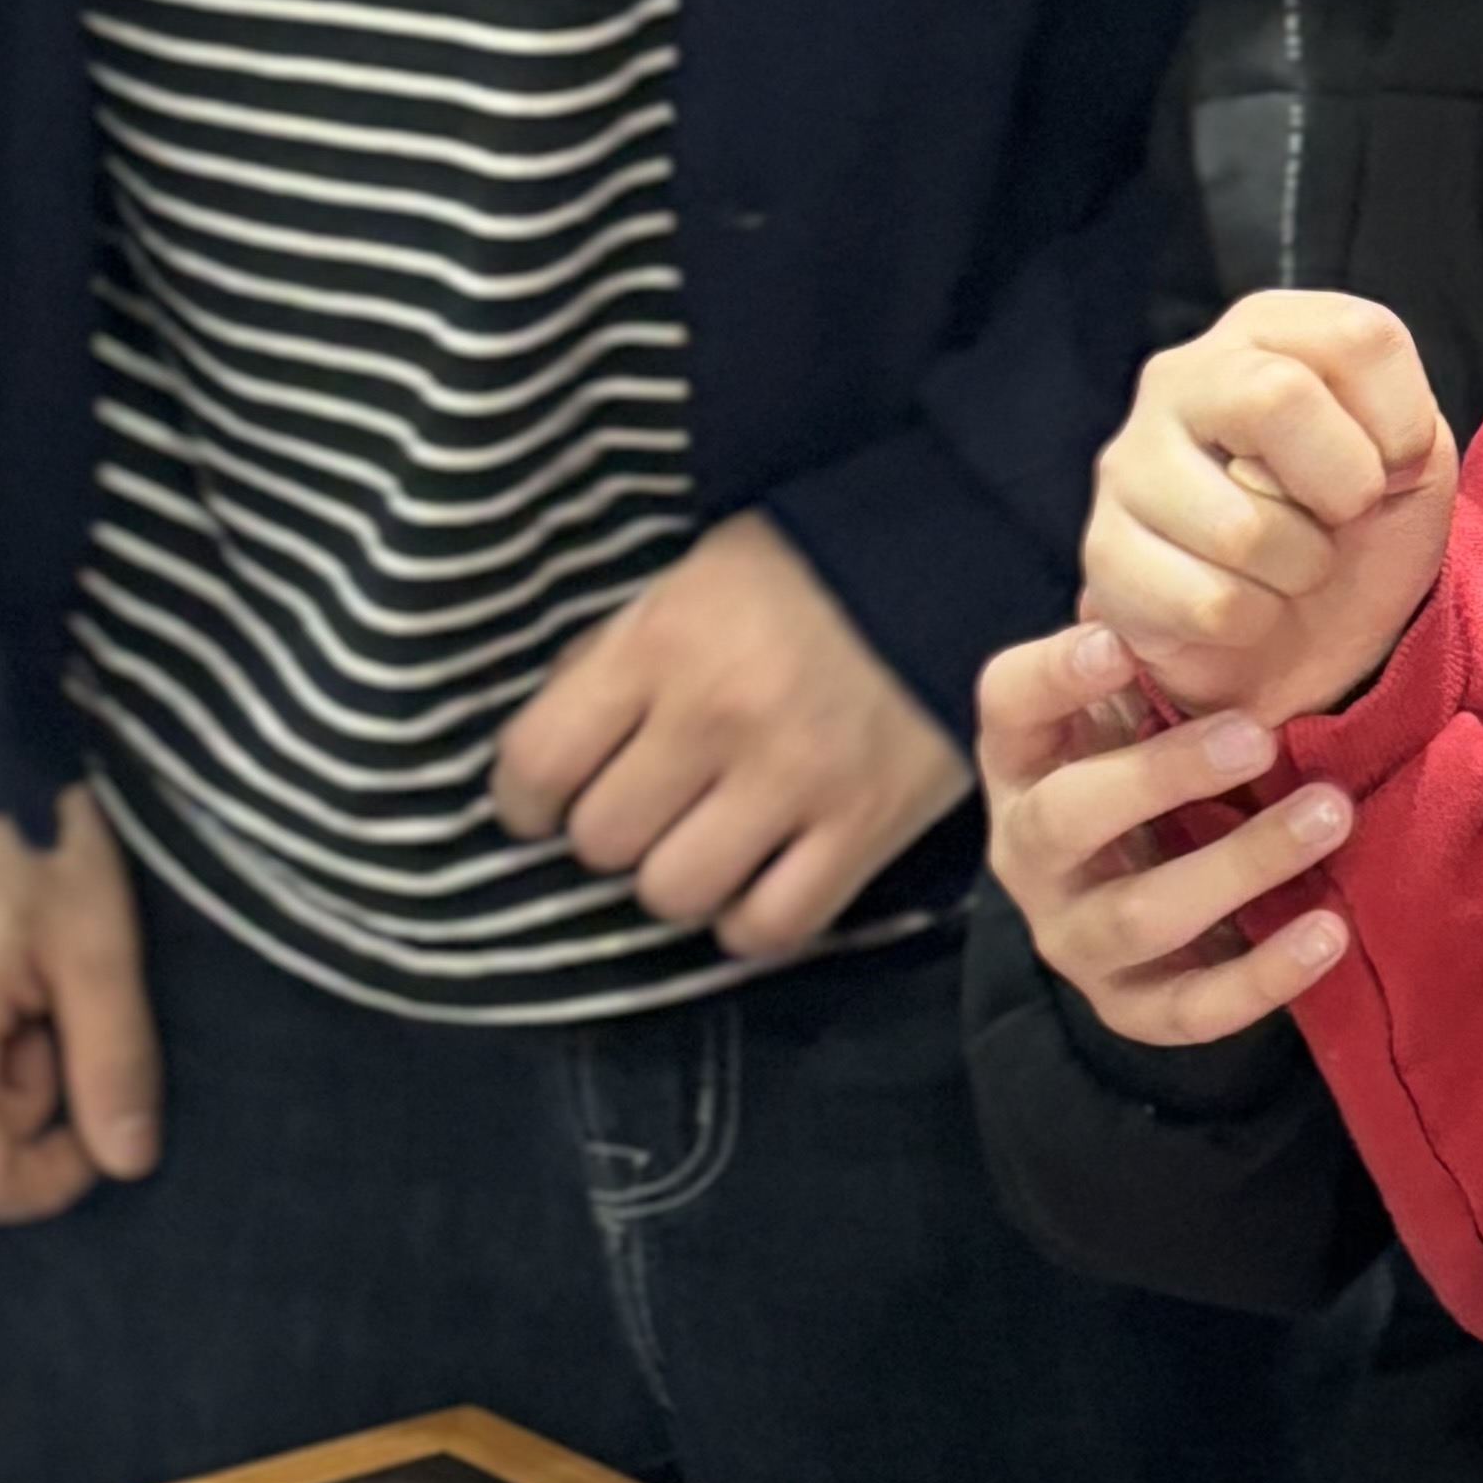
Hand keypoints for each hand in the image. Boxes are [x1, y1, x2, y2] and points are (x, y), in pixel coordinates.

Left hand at [492, 512, 966, 960]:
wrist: (958, 557)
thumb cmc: (805, 571)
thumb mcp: (688, 582)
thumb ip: (616, 662)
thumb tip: (552, 759)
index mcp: (661, 644)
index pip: (538, 764)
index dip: (524, 802)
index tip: (542, 804)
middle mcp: (717, 716)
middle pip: (603, 840)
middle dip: (611, 831)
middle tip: (644, 809)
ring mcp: (796, 779)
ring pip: (675, 893)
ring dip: (677, 877)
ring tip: (702, 845)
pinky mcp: (867, 827)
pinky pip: (772, 925)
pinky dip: (749, 918)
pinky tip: (756, 880)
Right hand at [980, 620, 1359, 1044]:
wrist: (1143, 900)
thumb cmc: (1146, 763)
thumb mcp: (1136, 704)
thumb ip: (1157, 645)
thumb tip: (1214, 544)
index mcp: (1025, 757)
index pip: (1008, 706)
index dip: (1055, 675)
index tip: (1120, 639)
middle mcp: (1029, 849)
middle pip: (1068, 817)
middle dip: (1162, 776)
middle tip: (1259, 736)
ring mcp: (1074, 935)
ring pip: (1140, 914)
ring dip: (1242, 864)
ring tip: (1332, 814)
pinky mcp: (1131, 1006)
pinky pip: (1190, 1009)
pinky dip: (1264, 973)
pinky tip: (1331, 930)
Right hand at [1079, 295, 1457, 727]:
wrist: (1307, 639)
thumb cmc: (1359, 533)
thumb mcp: (1414, 469)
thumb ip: (1409, 432)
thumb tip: (1367, 459)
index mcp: (1266, 332)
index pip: (1360, 336)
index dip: (1402, 420)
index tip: (1395, 465)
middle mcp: (1183, 377)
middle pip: (1275, 396)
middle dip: (1343, 485)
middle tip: (1342, 517)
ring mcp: (1130, 461)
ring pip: (1242, 526)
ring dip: (1300, 569)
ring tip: (1287, 565)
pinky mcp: (1104, 551)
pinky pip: (1209, 602)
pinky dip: (1253, 622)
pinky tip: (1243, 603)